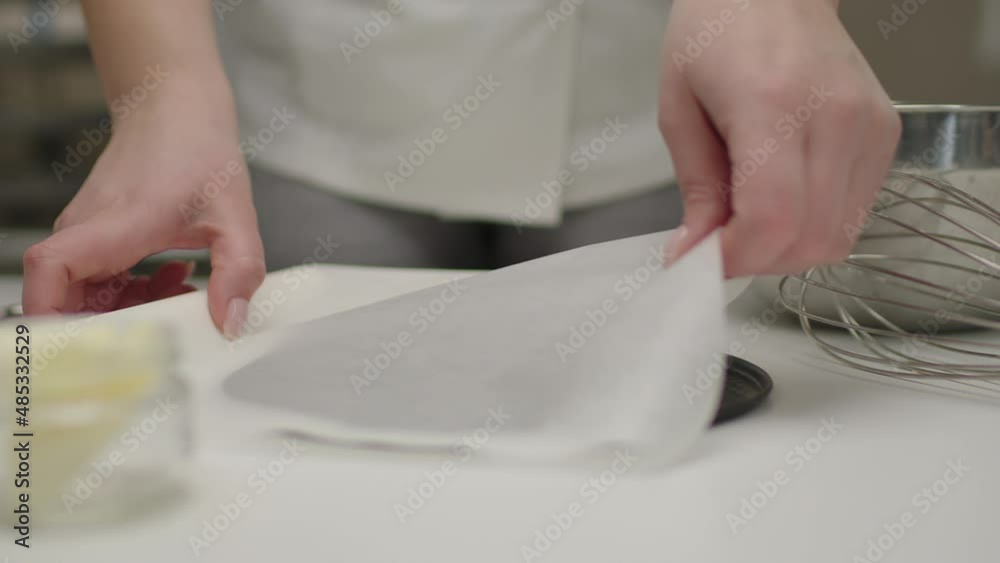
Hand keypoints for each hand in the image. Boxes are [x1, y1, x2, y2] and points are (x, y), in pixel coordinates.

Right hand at [22, 90, 264, 336]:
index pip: (50, 269)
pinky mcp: (96, 237)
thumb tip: (229, 324)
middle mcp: (88, 231)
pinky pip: (98, 281)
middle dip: (111, 329)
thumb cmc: (199, 152)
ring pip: (85, 296)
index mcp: (114, 224)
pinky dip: (133, 294)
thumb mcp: (236, 216)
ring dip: (131, 312)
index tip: (87, 346)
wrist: (177, 109)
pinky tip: (174, 280)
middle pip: (66, 300)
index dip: (52, 314)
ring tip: (183, 296)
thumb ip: (239, 271)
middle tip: (165, 332)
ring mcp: (88, 235)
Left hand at [659, 0, 900, 277]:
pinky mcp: (884, 135)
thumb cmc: (717, 33)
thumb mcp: (680, 109)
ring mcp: (869, 127)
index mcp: (773, 105)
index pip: (773, 218)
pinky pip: (853, 213)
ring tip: (748, 220)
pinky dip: (813, 225)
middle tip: (720, 245)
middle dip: (758, 260)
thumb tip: (695, 252)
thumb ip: (695, 187)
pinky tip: (781, 201)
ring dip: (786, 249)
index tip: (704, 260)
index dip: (737, 257)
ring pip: (838, 236)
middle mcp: (834, 117)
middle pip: (811, 239)